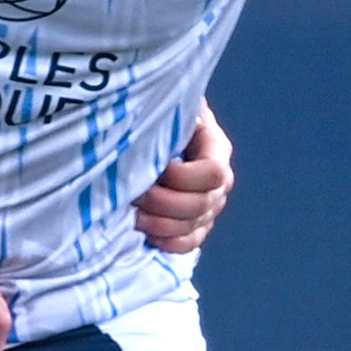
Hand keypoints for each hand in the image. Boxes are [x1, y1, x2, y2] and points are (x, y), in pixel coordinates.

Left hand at [135, 103, 234, 253]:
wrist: (153, 135)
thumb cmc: (157, 116)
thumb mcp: (166, 106)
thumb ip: (169, 112)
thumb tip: (152, 114)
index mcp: (216, 148)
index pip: (212, 173)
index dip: (182, 177)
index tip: (157, 169)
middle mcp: (219, 181)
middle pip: (200, 204)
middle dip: (162, 202)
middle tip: (132, 194)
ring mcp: (210, 206)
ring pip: (192, 226)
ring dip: (159, 224)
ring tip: (131, 213)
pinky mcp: (196, 225)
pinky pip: (189, 244)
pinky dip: (168, 243)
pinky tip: (147, 234)